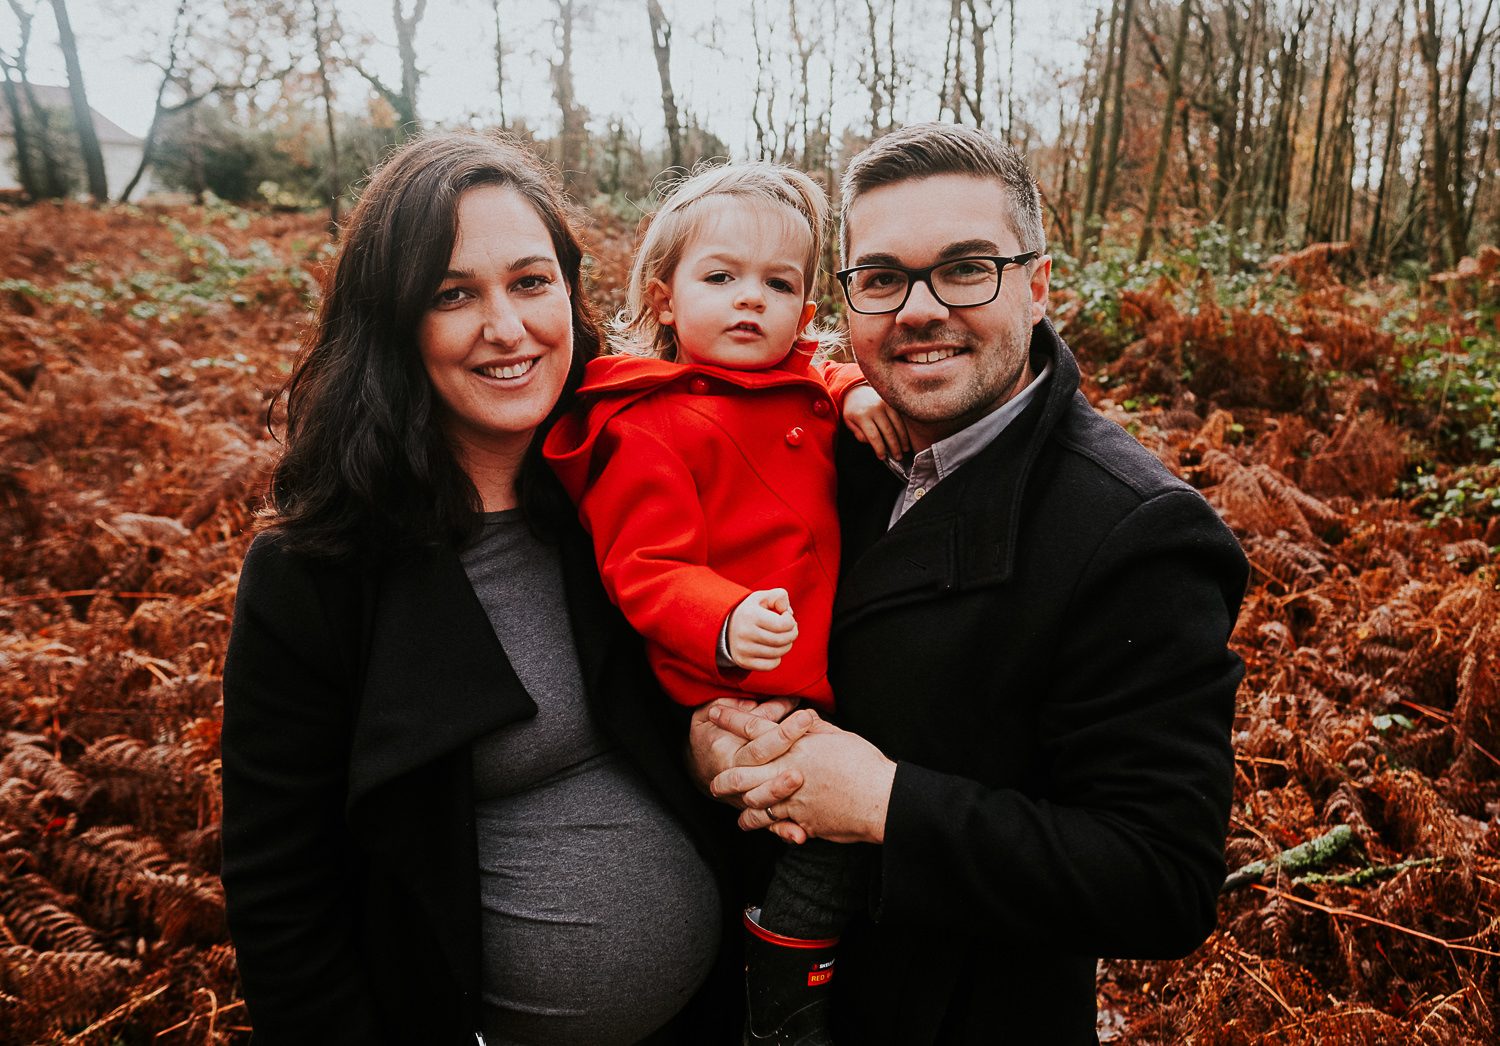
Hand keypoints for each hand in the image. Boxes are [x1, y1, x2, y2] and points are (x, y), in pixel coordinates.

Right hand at [687, 698, 820, 843]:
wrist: (695, 761)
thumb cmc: (711, 730)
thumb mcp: (717, 712)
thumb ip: (750, 708)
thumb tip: (786, 700)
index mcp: (728, 749)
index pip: (758, 738)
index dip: (783, 729)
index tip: (807, 717)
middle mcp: (733, 774)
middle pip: (762, 769)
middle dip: (789, 758)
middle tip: (814, 749)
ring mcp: (742, 796)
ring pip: (762, 800)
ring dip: (783, 795)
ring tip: (804, 789)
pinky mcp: (750, 811)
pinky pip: (766, 823)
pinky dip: (782, 830)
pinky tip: (799, 835)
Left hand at [711, 716, 895, 845]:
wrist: (878, 799)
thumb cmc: (864, 764)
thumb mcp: (839, 737)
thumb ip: (816, 730)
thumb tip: (805, 717)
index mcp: (797, 744)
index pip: (756, 728)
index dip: (732, 720)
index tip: (714, 712)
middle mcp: (788, 769)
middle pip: (743, 768)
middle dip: (723, 769)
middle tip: (710, 769)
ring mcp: (792, 797)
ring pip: (751, 798)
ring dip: (734, 797)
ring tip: (721, 794)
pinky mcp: (800, 819)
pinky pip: (770, 820)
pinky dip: (756, 821)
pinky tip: (746, 821)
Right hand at [727, 588, 797, 670]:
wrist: (725, 626)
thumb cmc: (751, 611)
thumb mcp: (762, 597)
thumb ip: (779, 596)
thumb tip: (789, 613)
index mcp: (751, 615)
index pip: (782, 624)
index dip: (791, 621)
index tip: (786, 616)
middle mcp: (745, 633)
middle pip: (781, 640)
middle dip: (792, 634)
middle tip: (791, 629)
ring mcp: (743, 649)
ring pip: (778, 653)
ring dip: (786, 645)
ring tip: (782, 638)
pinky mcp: (743, 661)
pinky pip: (770, 665)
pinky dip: (777, 658)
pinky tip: (773, 649)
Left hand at [842, 384, 909, 461]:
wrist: (857, 390)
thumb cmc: (853, 410)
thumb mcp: (849, 423)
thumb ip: (859, 434)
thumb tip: (872, 444)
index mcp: (861, 415)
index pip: (873, 435)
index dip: (879, 448)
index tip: (883, 457)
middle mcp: (874, 409)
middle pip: (887, 431)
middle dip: (894, 446)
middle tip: (898, 457)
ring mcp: (884, 404)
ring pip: (897, 424)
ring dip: (902, 438)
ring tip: (905, 449)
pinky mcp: (892, 402)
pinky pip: (900, 417)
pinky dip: (904, 428)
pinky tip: (906, 438)